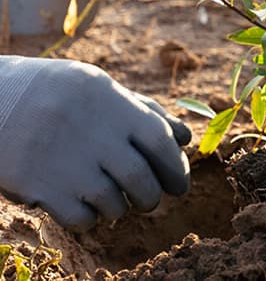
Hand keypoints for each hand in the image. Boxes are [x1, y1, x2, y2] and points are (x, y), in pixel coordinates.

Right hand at [0, 57, 190, 230]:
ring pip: (114, 205)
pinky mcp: (37, 186)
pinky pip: (82, 219)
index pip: (161, 142)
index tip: (179, 184)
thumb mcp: (99, 88)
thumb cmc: (55, 93)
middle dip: (151, 197)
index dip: (176, 168)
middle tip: (148, 199)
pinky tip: (81, 203)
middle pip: (141, 181)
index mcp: (110, 101)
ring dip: (119, 208)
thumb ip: (143, 110)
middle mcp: (90, 131)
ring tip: (110, 197)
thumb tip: (185, 138)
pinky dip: (90, 219)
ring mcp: (63, 161)